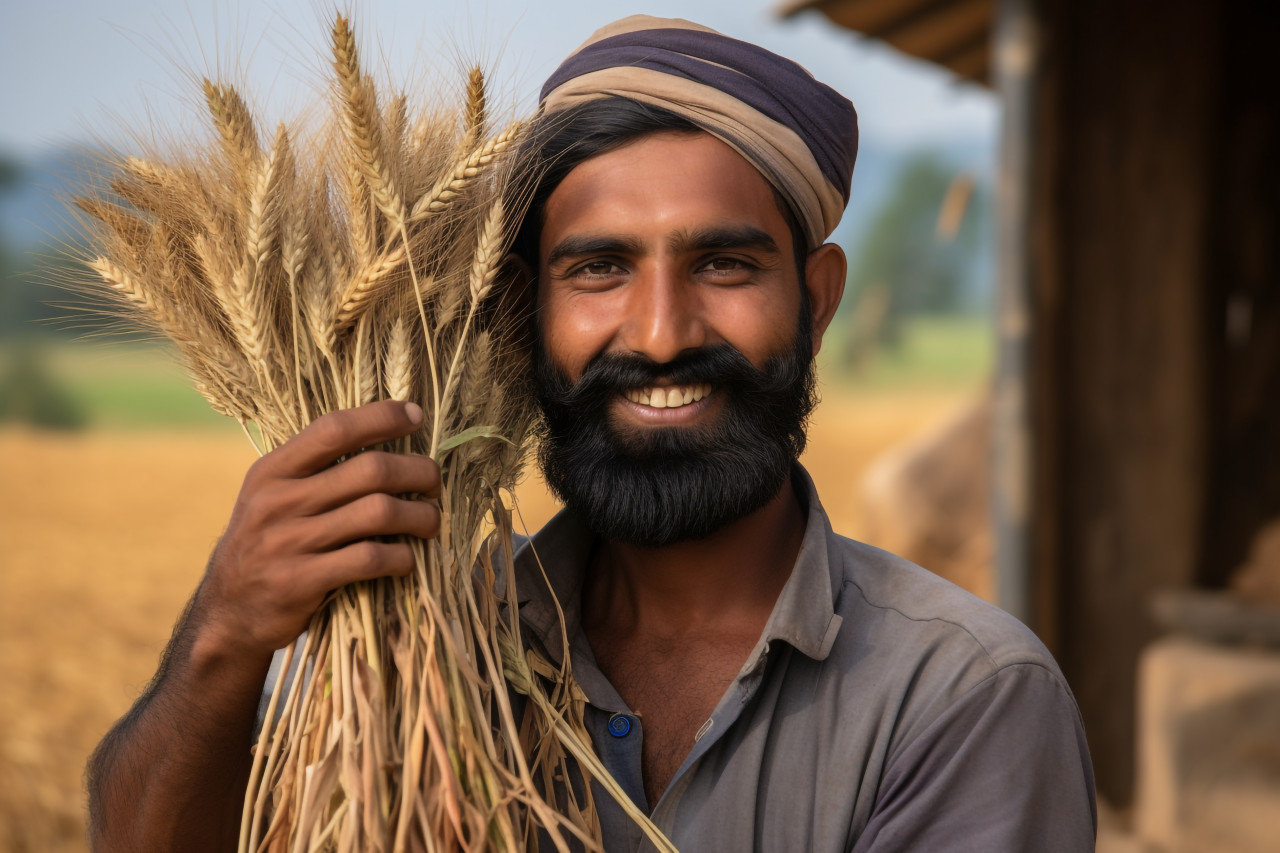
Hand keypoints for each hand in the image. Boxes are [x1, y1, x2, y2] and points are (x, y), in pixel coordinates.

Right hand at [196, 399, 439, 658]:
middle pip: (370, 470)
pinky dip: (400, 557)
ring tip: (430, 522)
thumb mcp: (272, 498)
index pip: (334, 429)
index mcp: (271, 471)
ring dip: (419, 516)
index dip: (381, 417)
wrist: (228, 613)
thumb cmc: (266, 545)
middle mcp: (278, 501)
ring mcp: (288, 542)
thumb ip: (313, 470)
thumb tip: (384, 437)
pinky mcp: (300, 581)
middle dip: (416, 473)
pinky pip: (369, 559)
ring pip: (378, 513)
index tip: (416, 415)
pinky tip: (406, 559)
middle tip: (434, 484)